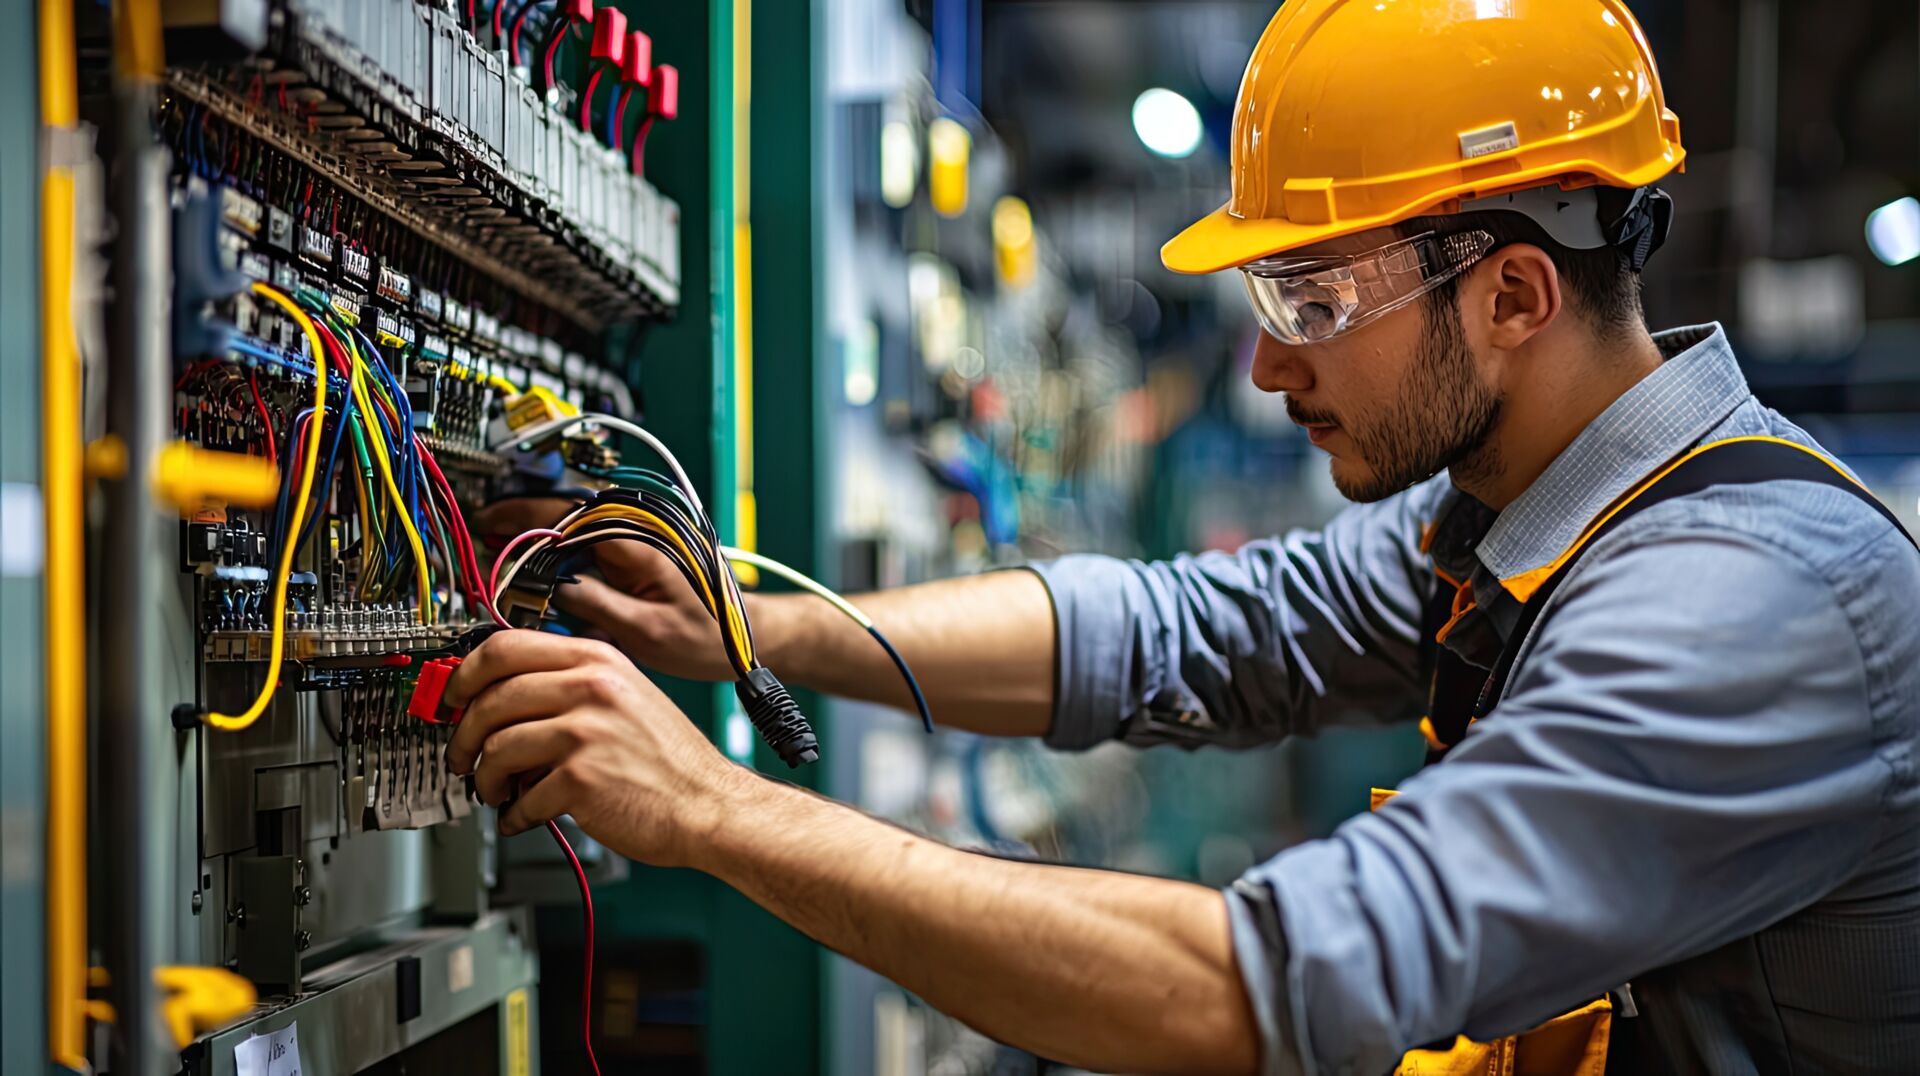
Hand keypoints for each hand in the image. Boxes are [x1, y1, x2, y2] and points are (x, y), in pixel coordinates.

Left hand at [442, 629, 740, 864]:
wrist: (708, 804)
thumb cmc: (669, 760)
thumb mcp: (624, 696)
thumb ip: (569, 686)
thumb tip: (498, 698)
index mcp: (598, 660)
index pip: (504, 646)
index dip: (464, 674)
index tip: (451, 696)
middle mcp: (592, 688)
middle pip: (489, 697)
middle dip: (462, 735)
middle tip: (462, 756)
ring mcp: (586, 731)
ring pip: (495, 747)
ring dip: (484, 779)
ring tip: (496, 791)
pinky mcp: (582, 779)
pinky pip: (520, 796)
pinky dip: (513, 815)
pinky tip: (524, 816)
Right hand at [477, 497, 737, 680]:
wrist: (746, 637)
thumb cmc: (707, 636)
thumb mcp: (644, 631)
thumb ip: (594, 605)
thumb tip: (551, 588)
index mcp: (638, 541)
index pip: (567, 516)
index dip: (522, 518)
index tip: (489, 525)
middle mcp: (638, 531)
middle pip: (566, 514)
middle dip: (522, 524)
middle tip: (486, 539)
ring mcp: (638, 539)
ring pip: (575, 527)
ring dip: (540, 537)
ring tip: (505, 551)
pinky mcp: (638, 553)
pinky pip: (589, 544)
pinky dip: (562, 553)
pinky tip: (543, 570)